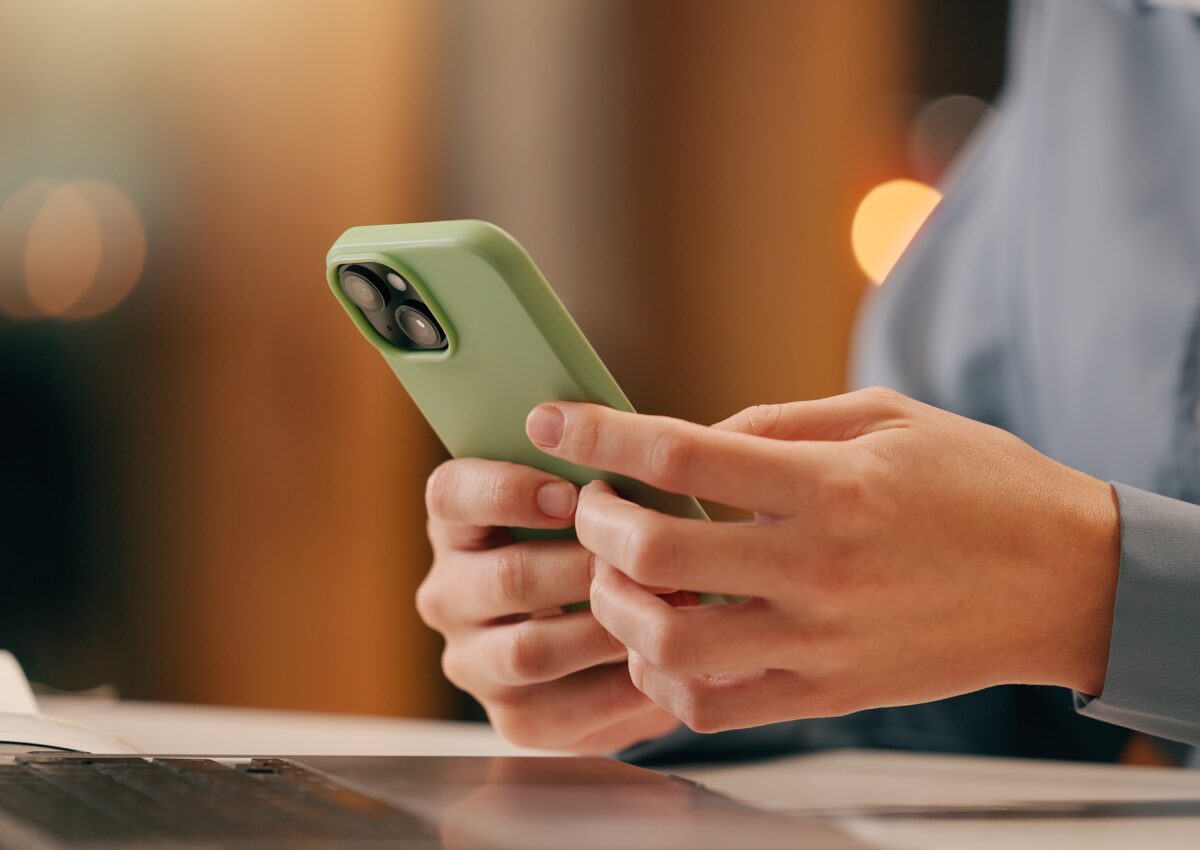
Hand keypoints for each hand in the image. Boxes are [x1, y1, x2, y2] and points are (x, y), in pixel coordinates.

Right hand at [417, 458, 679, 751]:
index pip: (451, 495)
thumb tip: (637, 446)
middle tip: (649, 557)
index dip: (508, 491)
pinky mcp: (512, 719)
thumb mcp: (588, 503)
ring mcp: (473, 661)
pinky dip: (619, 685)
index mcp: (456, 524)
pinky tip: (663, 662)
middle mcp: (448, 594)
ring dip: (606, 627)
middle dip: (585, 566)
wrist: (610, 646)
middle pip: (505, 578)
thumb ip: (595, 475)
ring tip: (668, 606)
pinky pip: (563, 708)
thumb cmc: (602, 549)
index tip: (571, 493)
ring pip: (530, 650)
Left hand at [524, 387, 1119, 732]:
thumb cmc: (976, 482)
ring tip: (620, 574)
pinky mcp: (826, 694)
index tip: (552, 418)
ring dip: (618, 605)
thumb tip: (687, 440)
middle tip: (592, 502)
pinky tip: (662, 637)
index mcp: (831, 485)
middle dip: (595, 521)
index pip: (682, 452)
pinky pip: (712, 706)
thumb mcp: (884, 416)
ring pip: (670, 642)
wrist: (1063, 578)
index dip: (601, 431)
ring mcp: (819, 641)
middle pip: (657, 551)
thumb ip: (777, 424)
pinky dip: (663, 675)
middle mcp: (817, 568)